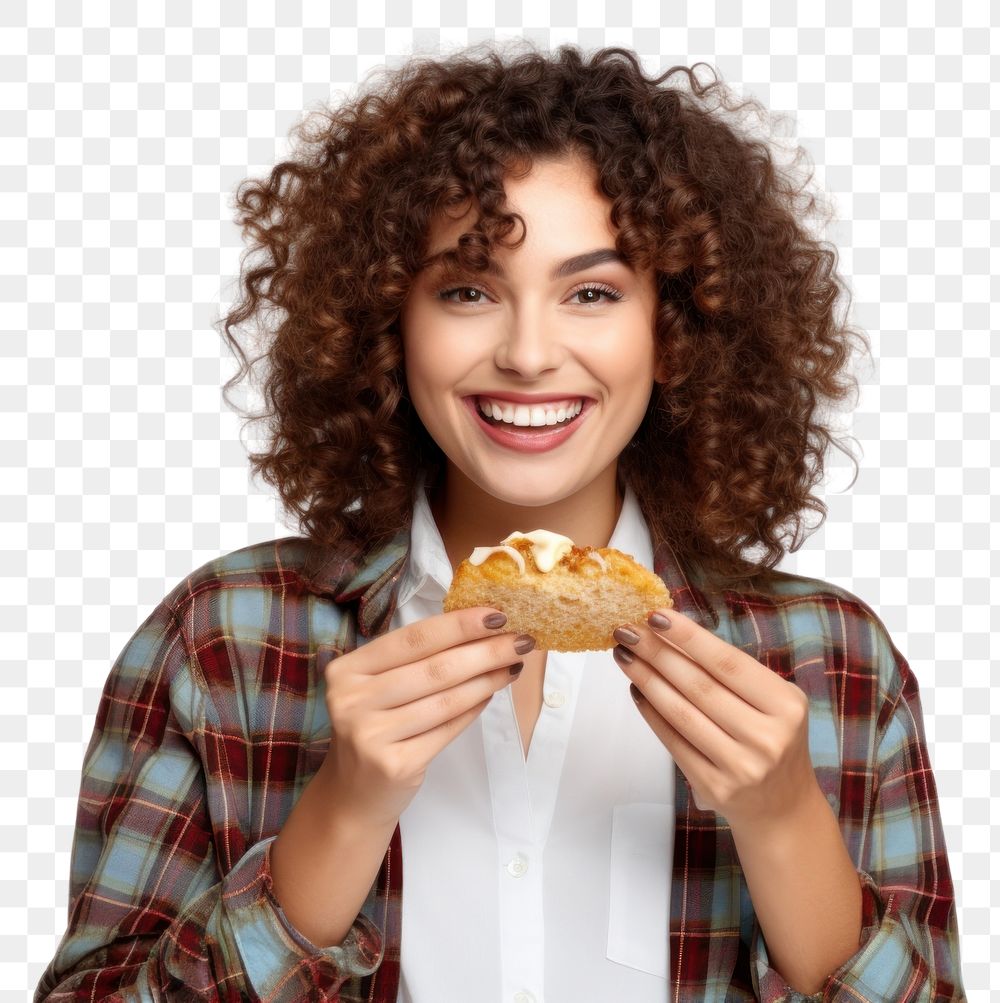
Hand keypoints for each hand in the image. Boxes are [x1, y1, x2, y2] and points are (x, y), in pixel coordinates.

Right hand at [321, 608, 533, 828]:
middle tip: (521, 641)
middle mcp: (351, 700)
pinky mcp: (394, 765)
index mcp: (346, 669)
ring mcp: (370, 735)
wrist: (353, 795)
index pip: (413, 638)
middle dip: (486, 651)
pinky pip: (446, 729)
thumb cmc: (374, 728)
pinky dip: (473, 709)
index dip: (459, 625)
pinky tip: (490, 695)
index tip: (497, 615)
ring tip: (513, 667)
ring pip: (445, 699)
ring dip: (487, 680)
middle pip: (435, 668)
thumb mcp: (377, 688)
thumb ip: (415, 660)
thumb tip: (480, 630)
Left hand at [611, 608, 818, 830]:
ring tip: (625, 655)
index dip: (689, 637)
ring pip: (681, 713)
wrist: (783, 807)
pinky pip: (673, 742)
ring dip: (646, 679)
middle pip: (699, 686)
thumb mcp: (772, 702)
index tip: (657, 616)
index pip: (728, 663)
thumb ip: (731, 673)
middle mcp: (767, 737)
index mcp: (786, 706)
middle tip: (627, 630)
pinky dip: (651, 713)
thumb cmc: (771, 739)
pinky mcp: (715, 787)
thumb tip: (672, 634)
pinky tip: (637, 690)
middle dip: (657, 653)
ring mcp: (741, 766)